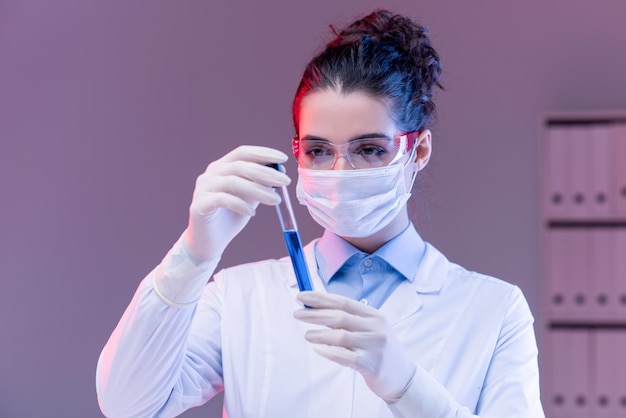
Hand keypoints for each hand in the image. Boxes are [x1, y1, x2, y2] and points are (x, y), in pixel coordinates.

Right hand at [182, 145, 289, 261]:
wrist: (210, 243)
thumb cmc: (230, 218)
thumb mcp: (250, 198)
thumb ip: (260, 184)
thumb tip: (280, 172)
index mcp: (222, 167)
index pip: (242, 153)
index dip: (263, 153)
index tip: (283, 159)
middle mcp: (210, 174)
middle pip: (240, 166)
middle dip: (266, 172)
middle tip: (285, 181)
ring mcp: (202, 189)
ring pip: (233, 182)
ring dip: (258, 189)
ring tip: (276, 200)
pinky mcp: (199, 205)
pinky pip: (222, 200)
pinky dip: (240, 204)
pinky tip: (252, 212)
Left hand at [294, 291, 415, 400]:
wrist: (402, 376)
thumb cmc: (379, 349)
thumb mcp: (370, 329)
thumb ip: (348, 320)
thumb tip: (317, 310)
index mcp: (375, 315)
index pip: (344, 302)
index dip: (321, 298)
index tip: (303, 296)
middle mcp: (376, 328)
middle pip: (340, 317)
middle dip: (315, 314)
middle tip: (297, 313)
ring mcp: (375, 346)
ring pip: (341, 336)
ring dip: (319, 334)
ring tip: (307, 334)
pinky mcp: (372, 365)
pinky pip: (345, 357)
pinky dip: (329, 352)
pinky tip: (318, 349)